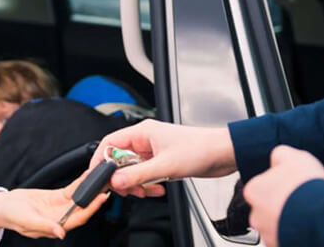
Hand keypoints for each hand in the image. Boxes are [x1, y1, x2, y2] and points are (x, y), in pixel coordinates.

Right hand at [0, 171, 109, 238]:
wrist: (2, 206)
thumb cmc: (12, 216)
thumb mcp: (27, 221)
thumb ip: (44, 227)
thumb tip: (60, 234)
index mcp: (56, 226)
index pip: (79, 218)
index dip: (91, 209)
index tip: (101, 198)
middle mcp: (61, 218)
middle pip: (84, 208)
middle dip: (96, 197)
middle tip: (108, 184)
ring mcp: (59, 207)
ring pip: (80, 198)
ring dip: (90, 189)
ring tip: (102, 178)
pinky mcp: (56, 197)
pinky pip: (71, 190)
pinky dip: (79, 183)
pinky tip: (87, 176)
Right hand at [91, 119, 236, 196]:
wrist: (225, 153)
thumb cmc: (200, 148)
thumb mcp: (164, 166)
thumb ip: (137, 175)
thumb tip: (115, 180)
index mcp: (142, 132)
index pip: (110, 143)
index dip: (100, 159)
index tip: (98, 175)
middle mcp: (145, 140)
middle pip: (119, 159)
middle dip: (122, 177)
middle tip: (126, 189)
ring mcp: (153, 151)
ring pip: (132, 170)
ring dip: (136, 183)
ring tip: (146, 191)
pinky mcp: (162, 161)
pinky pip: (145, 174)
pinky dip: (147, 184)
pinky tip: (157, 189)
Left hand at [243, 145, 323, 246]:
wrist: (320, 214)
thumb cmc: (305, 186)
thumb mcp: (291, 156)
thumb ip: (279, 155)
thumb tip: (276, 158)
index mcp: (253, 190)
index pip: (262, 187)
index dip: (280, 186)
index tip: (292, 186)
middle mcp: (255, 213)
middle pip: (268, 207)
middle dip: (282, 204)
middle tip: (300, 200)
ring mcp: (267, 232)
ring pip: (277, 224)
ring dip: (288, 219)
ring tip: (305, 212)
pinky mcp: (278, 244)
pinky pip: (286, 236)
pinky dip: (295, 231)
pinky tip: (306, 223)